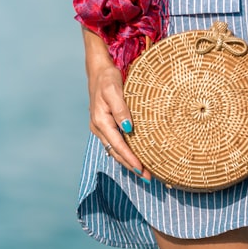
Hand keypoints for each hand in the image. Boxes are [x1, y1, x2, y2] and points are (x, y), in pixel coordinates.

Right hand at [75, 0, 151, 182]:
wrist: (98, 70)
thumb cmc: (107, 78)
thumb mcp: (114, 90)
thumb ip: (121, 109)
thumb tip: (128, 130)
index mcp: (101, 121)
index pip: (118, 145)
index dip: (130, 159)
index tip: (142, 170)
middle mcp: (100, 128)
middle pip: (117, 153)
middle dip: (132, 166)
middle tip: (149, 178)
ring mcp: (102, 128)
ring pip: (116, 150)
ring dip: (130, 162)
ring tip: (145, 172)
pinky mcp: (107, 125)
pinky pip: (116, 143)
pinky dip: (126, 153)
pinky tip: (137, 157)